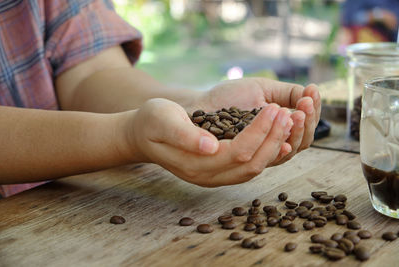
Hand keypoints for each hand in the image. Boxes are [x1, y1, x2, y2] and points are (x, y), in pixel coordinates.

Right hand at [126, 98, 292, 186]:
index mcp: (195, 164)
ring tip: (287, 121)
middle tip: (288, 114)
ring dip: (274, 146)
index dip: (260, 132)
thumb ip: (185, 135)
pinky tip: (276, 136)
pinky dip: (266, 152)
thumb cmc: (151, 122)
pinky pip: (249, 167)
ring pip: (254, 168)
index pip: (239, 152)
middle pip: (252, 164)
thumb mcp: (163, 120)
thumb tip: (210, 146)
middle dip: (274, 138)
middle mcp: (208, 176)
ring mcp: (214, 176)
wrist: (142, 134)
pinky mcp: (219, 170)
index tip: (273, 108)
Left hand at [192, 78, 320, 163]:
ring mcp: (254, 155)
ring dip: (292, 132)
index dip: (312, 114)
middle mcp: (268, 147)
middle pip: (298, 144)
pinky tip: (281, 122)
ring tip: (294, 111)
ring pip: (284, 154)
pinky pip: (260, 156)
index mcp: (277, 132)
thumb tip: (311, 94)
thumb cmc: (228, 97)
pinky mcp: (237, 160)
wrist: (197, 103)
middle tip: (306, 104)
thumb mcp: (262, 90)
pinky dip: (273, 140)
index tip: (313, 92)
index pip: (303, 131)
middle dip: (306, 123)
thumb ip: (286, 93)